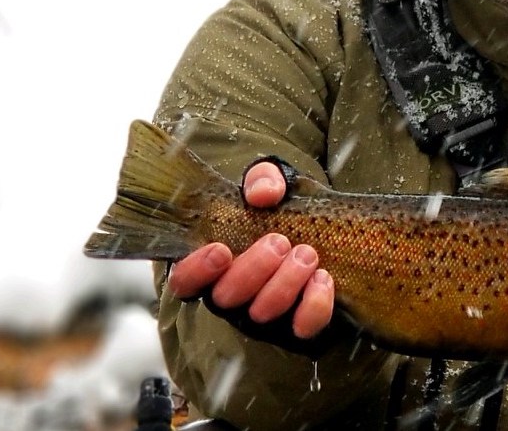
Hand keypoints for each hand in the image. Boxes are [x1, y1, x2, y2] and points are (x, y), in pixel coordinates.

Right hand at [166, 160, 334, 338]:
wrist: (322, 227)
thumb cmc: (280, 207)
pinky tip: (323, 278)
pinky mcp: (297, 325)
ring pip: (262, 314)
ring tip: (306, 254)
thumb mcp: (269, 183)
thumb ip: (262, 179)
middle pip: (226, 299)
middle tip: (279, 242)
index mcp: (211, 266)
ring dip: (284, 284)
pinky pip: (302, 329)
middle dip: (252, 270)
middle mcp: (232, 297)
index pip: (184, 282)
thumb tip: (262, 194)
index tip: (221, 250)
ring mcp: (263, 315)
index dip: (196, 271)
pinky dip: (313, 306)